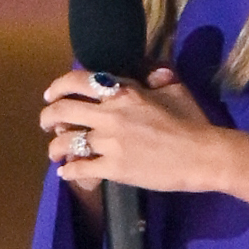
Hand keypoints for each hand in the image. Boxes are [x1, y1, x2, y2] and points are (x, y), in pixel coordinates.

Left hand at [40, 66, 223, 195]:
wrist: (201, 156)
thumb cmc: (192, 122)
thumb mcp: (176, 91)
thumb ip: (158, 79)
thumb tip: (151, 74)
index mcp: (123, 92)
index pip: (79, 81)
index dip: (59, 86)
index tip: (52, 95)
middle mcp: (110, 115)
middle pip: (63, 111)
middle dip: (47, 117)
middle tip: (46, 124)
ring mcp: (110, 143)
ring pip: (66, 142)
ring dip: (54, 148)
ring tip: (54, 153)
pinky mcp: (114, 169)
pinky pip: (81, 169)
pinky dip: (69, 172)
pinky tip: (66, 174)